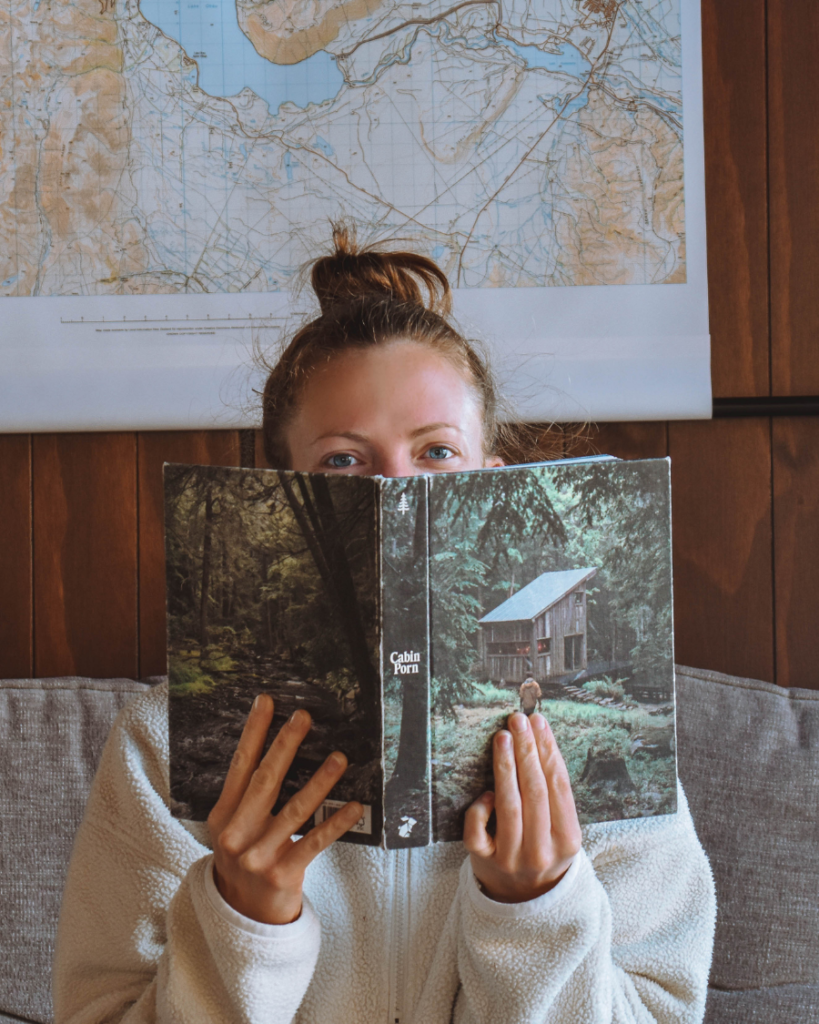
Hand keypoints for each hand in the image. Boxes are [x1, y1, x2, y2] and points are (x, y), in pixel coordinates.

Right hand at [207, 694, 362, 924]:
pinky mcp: (282, 873)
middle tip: (304, 718)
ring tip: (340, 758)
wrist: (242, 915)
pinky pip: (314, 842)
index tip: (267, 702)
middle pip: (265, 780)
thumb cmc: (244, 858)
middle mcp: (237, 832)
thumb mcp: (232, 828)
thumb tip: (275, 749)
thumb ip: (246, 796)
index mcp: (223, 814)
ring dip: (320, 782)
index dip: (254, 732)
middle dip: (286, 745)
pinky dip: (336, 823)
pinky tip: (354, 806)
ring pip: (294, 809)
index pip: (240, 765)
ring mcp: (258, 855)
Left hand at [464, 712, 581, 903]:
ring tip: (502, 738)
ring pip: (509, 806)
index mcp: (568, 839)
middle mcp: (542, 851)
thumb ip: (553, 795)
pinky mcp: (485, 862)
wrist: (525, 899)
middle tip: (518, 720)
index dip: (548, 750)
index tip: (538, 722)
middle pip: (535, 791)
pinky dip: (481, 808)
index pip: (559, 786)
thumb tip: (538, 740)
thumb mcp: (560, 829)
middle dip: (527, 751)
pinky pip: (478, 831)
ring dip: (505, 767)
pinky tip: (486, 792)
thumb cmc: (544, 849)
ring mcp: (512, 858)